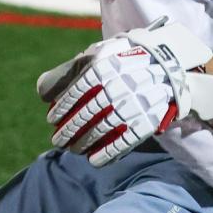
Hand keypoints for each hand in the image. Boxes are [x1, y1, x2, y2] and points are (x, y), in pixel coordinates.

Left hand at [41, 19, 212, 165]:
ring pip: (100, 130)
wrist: (170, 66)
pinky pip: (122, 142)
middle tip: (58, 140)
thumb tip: (42, 92)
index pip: (74, 93)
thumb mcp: (101, 52)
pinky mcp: (146, 121)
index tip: (52, 118)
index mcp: (103, 66)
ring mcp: (133, 105)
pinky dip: (105, 154)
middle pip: (84, 115)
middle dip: (67, 131)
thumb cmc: (127, 59)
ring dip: (82, 144)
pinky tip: (93, 160)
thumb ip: (72, 68)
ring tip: (72, 150)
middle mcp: (117, 86)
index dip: (60, 108)